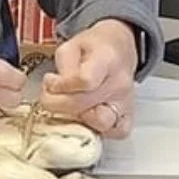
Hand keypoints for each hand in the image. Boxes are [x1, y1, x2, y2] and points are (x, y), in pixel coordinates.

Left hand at [39, 19, 137, 137]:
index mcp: (106, 59)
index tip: (51, 81)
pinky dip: (99, 130)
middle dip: (57, 103)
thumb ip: (63, 67)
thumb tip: (56, 90)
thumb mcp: (71, 46)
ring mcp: (126, 102)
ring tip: (70, 107)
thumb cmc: (94, 48)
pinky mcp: (128, 116)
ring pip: (100, 123)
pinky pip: (116, 132)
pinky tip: (87, 117)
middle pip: (84, 105)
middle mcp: (119, 83)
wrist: (118, 49)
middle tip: (50, 94)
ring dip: (78, 119)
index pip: (84, 81)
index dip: (61, 86)